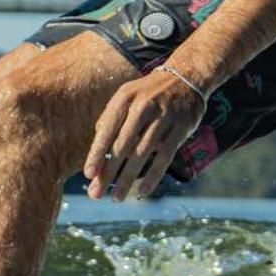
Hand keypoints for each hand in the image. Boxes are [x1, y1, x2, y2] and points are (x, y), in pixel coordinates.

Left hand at [84, 68, 206, 201]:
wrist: (186, 77)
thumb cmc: (147, 93)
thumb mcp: (126, 97)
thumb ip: (109, 121)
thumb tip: (97, 155)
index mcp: (125, 98)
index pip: (107, 130)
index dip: (97, 154)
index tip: (88, 174)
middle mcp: (143, 106)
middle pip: (122, 146)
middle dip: (108, 172)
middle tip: (96, 193)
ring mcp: (164, 118)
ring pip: (141, 155)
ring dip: (127, 179)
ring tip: (116, 197)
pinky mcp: (180, 129)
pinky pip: (164, 158)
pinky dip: (152, 177)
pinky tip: (141, 192)